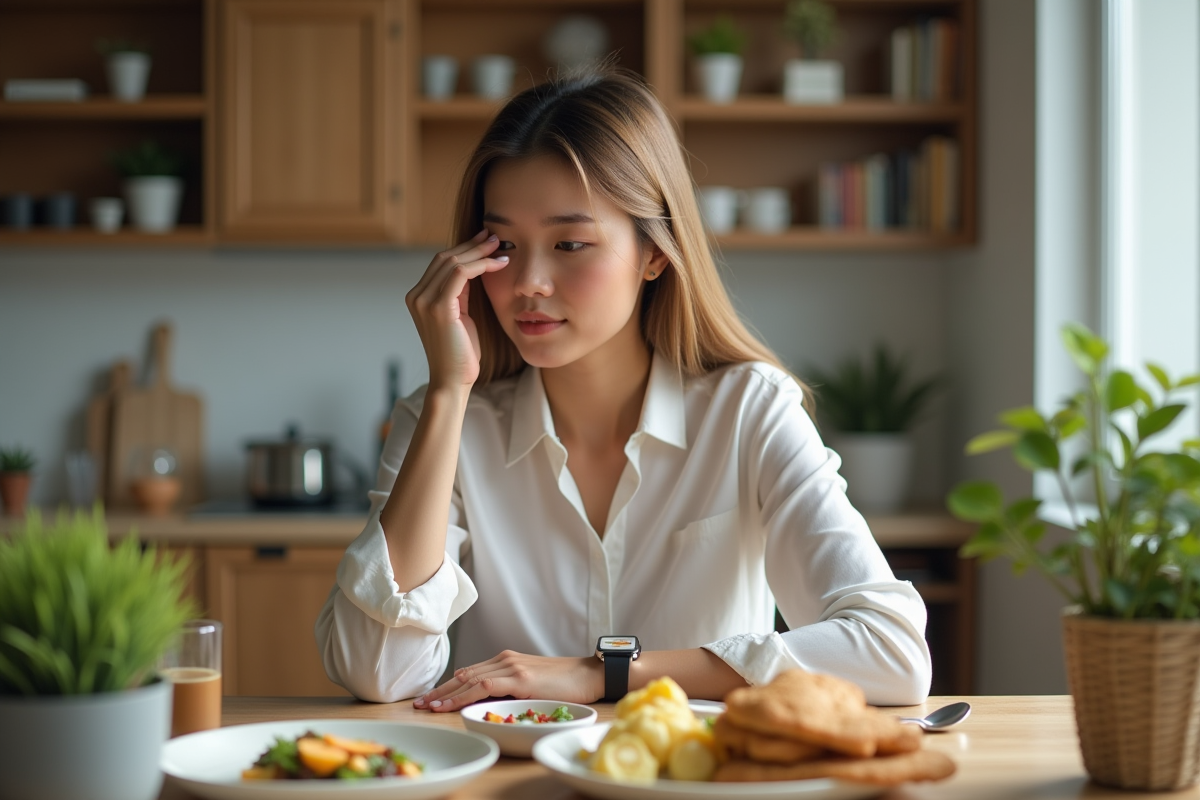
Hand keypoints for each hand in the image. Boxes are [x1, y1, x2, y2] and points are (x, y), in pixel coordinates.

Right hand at [405, 229, 507, 391]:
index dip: (465, 248)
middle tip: (495, 237)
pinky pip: (460, 274)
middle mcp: (417, 296)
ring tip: (500, 248)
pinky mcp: (438, 308)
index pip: (441, 262)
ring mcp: (424, 301)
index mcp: (419, 296)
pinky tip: (498, 264)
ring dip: (479, 252)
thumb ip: (460, 293)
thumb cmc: (461, 353)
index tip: (486, 241)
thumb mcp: (460, 316)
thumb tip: (473, 269)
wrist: (453, 381)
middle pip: (445, 257)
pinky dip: (480, 265)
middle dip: (472, 245)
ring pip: (453, 262)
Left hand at [413, 650, 603, 711]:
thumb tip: (485, 696)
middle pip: (463, 676)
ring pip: (469, 681)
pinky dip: (464, 695)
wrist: (589, 674)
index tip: (429, 698)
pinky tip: (451, 702)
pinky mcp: (520, 678)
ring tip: (427, 706)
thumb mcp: (531, 682)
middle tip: (418, 704)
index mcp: (506, 660)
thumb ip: (508, 685)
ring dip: (446, 695)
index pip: (469, 673)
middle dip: (439, 691)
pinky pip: (484, 686)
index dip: (447, 687)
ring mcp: (511, 667)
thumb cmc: (564, 682)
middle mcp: (504, 660)